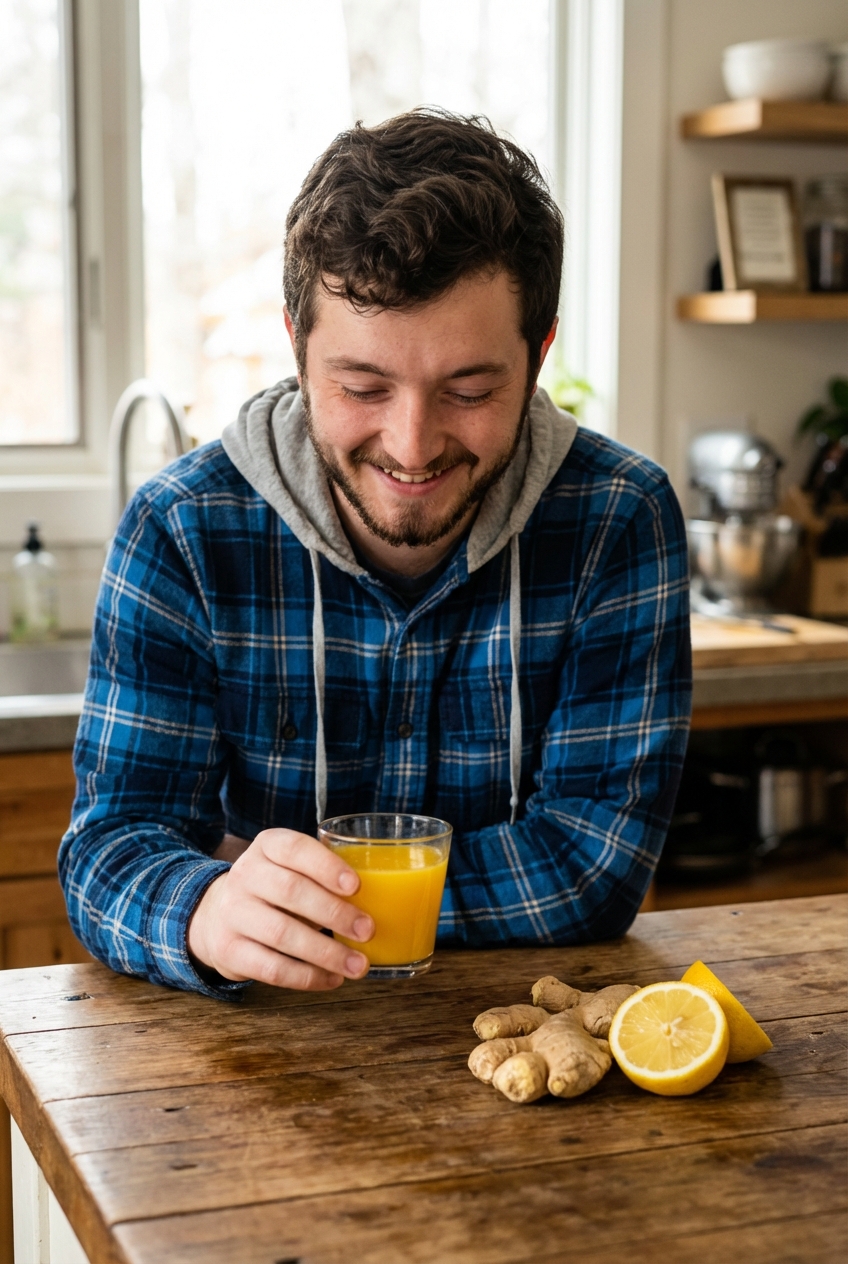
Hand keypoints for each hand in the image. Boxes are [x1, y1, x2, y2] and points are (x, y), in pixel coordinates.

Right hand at [187, 828, 373, 989]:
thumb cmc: (275, 889)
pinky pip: (271, 968)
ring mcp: (233, 914)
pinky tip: (332, 979)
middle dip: (334, 913)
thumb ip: (324, 874)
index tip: (356, 886)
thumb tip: (381, 899)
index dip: (326, 866)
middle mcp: (245, 875)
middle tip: (367, 930)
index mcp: (267, 846)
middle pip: (290, 891)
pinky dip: (306, 977)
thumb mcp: (290, 866)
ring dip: (326, 952)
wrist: (216, 915)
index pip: (294, 849)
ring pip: (281, 934)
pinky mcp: (228, 951)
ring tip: (358, 965)